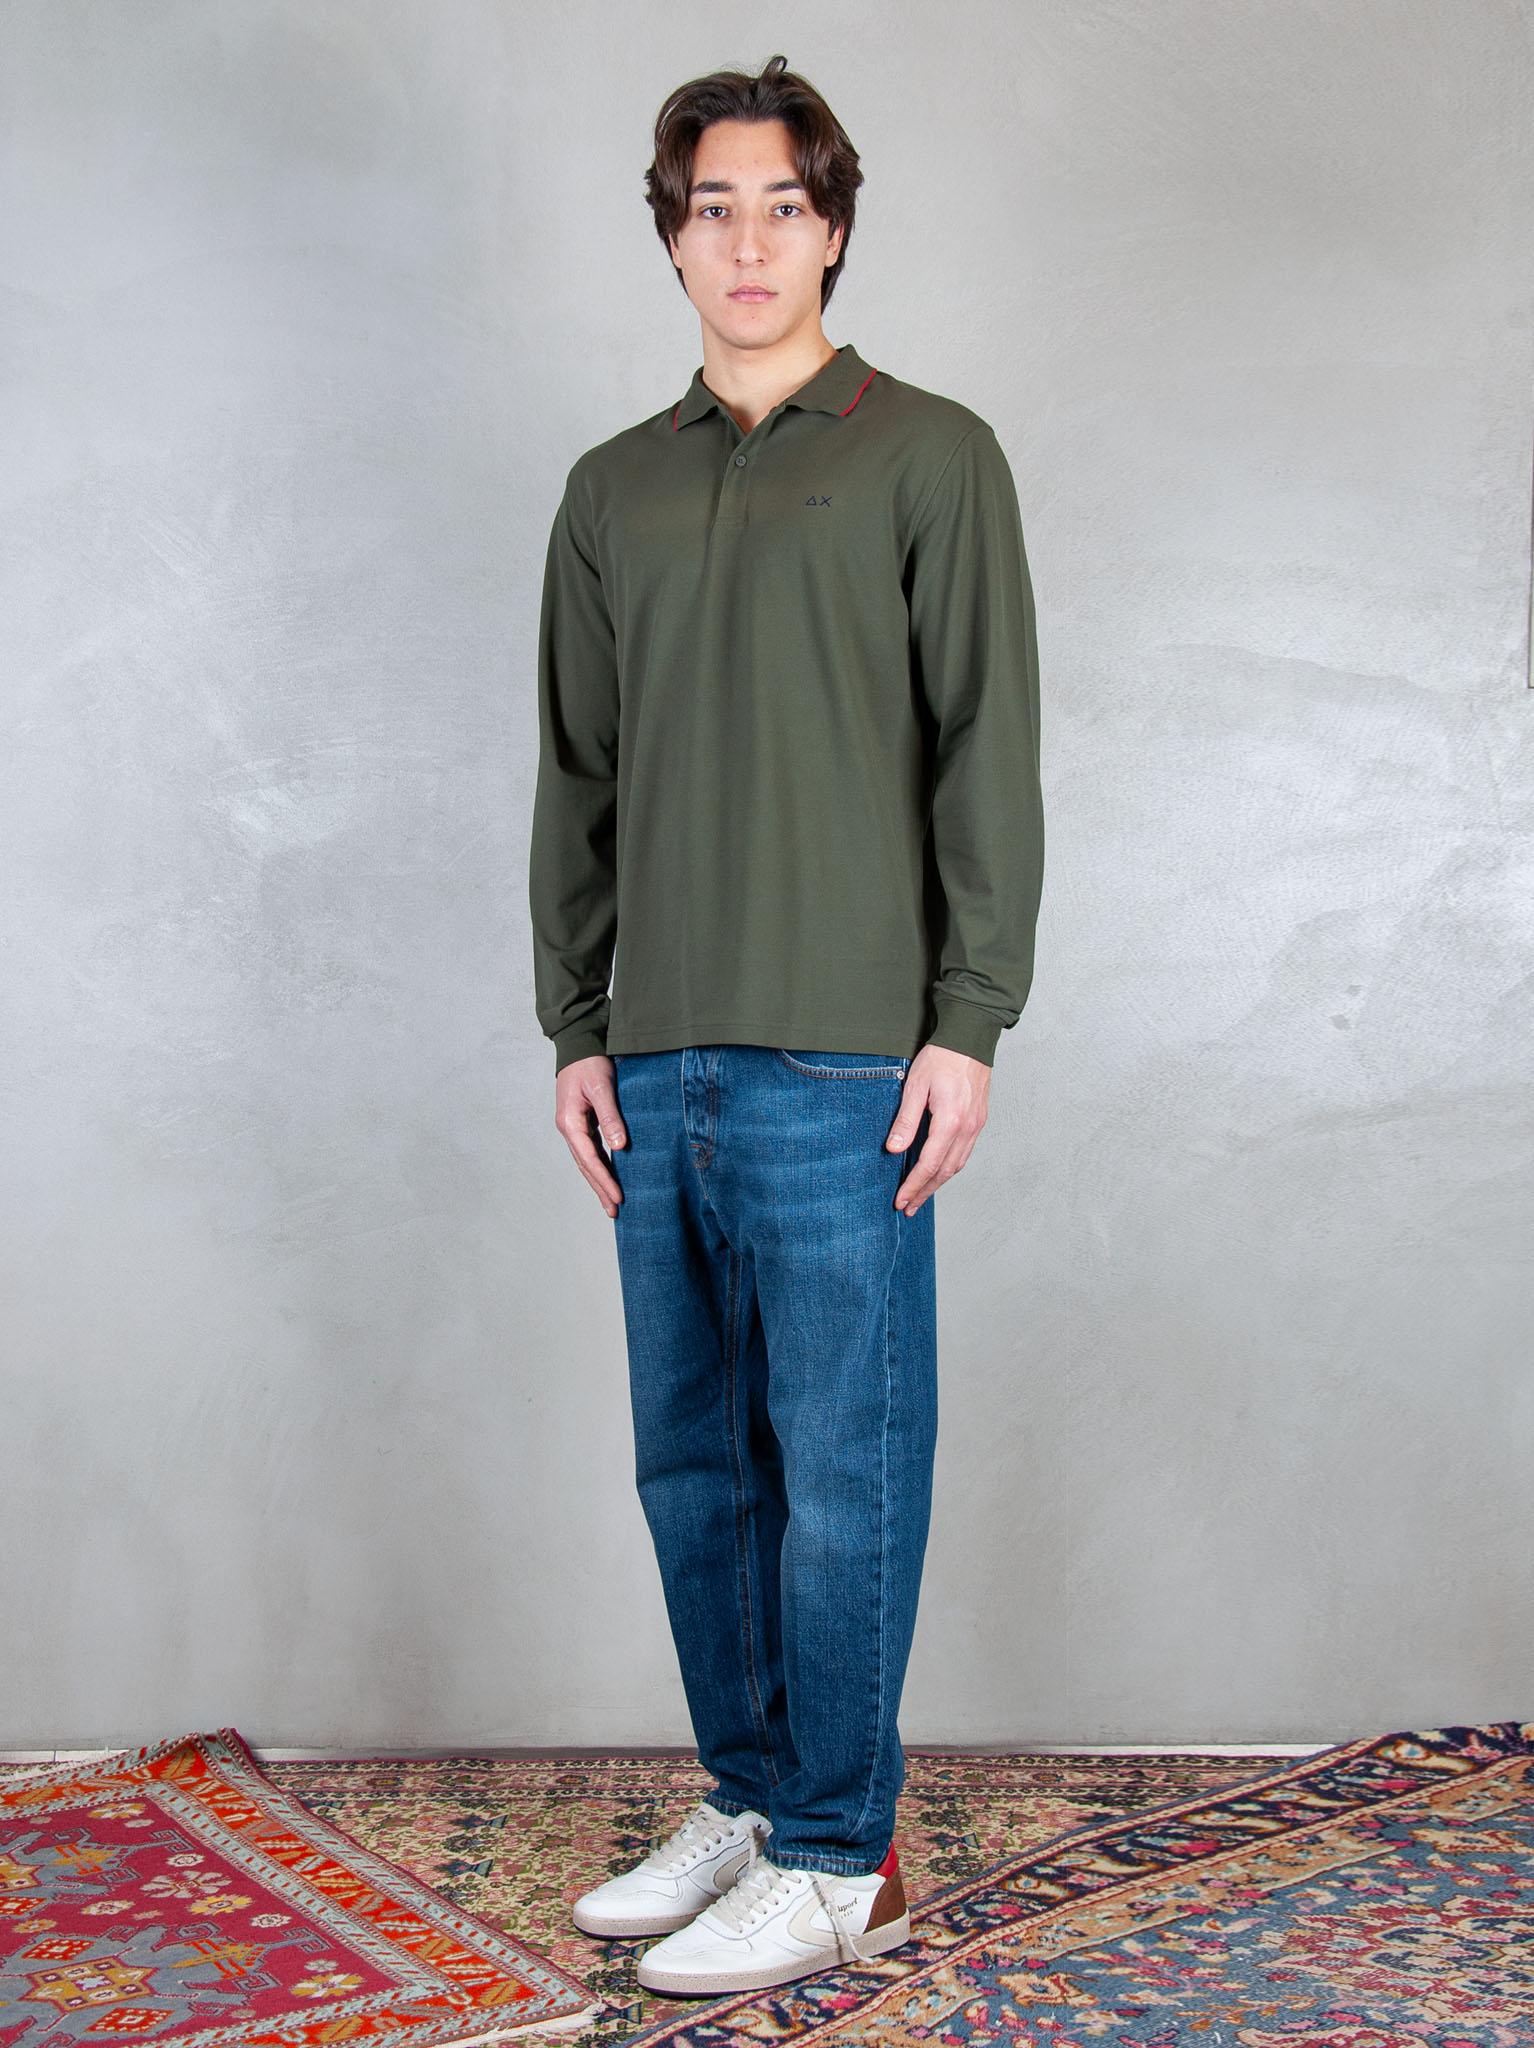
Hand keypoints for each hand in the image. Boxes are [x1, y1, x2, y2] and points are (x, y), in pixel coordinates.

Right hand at [555, 1054, 628, 1217]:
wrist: (578, 1045)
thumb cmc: (589, 1063)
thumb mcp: (602, 1088)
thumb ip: (610, 1117)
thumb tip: (620, 1146)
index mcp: (570, 1122)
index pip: (589, 1159)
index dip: (604, 1180)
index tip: (619, 1197)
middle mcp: (569, 1128)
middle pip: (585, 1166)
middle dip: (600, 1189)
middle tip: (615, 1211)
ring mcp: (574, 1126)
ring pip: (587, 1161)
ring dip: (599, 1181)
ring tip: (612, 1203)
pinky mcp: (582, 1122)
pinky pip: (591, 1150)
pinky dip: (600, 1166)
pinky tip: (609, 1176)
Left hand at [885, 1045, 990, 1213]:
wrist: (970, 1039)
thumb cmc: (942, 1058)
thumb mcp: (915, 1085)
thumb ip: (905, 1119)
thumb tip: (894, 1149)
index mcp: (950, 1121)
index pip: (929, 1164)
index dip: (914, 1186)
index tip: (901, 1200)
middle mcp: (967, 1128)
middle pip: (945, 1171)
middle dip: (926, 1192)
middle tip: (909, 1207)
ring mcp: (976, 1125)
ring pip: (957, 1164)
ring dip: (939, 1183)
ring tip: (922, 1195)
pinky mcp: (978, 1120)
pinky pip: (965, 1152)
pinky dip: (950, 1167)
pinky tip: (939, 1170)